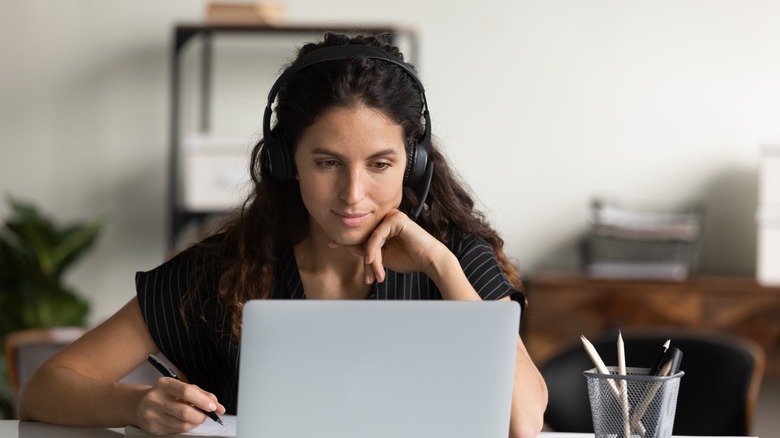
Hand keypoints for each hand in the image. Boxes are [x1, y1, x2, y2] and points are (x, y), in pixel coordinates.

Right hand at [135, 377, 225, 435]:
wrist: (141, 405)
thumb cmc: (167, 394)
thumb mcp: (182, 388)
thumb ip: (201, 394)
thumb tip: (218, 406)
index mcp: (165, 384)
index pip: (186, 391)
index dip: (203, 400)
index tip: (213, 407)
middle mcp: (156, 399)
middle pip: (185, 412)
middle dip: (201, 416)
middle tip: (206, 415)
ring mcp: (152, 415)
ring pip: (182, 424)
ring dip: (195, 423)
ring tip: (195, 418)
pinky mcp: (153, 428)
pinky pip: (176, 431)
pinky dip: (185, 428)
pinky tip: (183, 422)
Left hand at [331, 209, 447, 283]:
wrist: (430, 261)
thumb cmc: (410, 259)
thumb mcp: (382, 257)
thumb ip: (366, 250)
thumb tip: (345, 245)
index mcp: (383, 225)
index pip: (363, 234)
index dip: (347, 241)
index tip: (331, 244)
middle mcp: (386, 218)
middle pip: (365, 238)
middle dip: (366, 261)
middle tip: (370, 278)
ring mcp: (391, 216)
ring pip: (370, 239)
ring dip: (372, 260)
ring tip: (378, 274)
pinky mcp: (396, 219)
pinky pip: (376, 236)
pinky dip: (373, 250)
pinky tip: (373, 261)